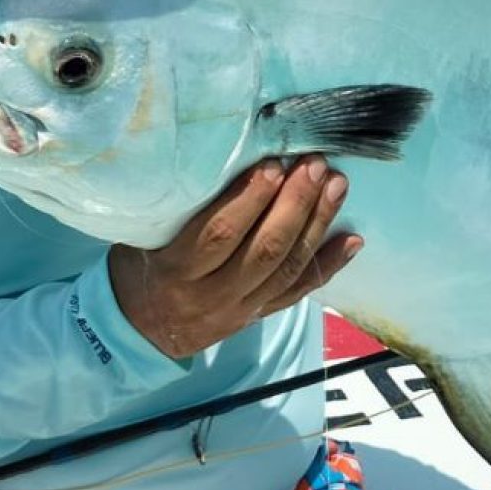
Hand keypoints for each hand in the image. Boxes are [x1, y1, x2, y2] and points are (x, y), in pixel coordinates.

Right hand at [107, 156, 360, 358]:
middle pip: (262, 249)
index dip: (249, 199)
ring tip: (335, 185)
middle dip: (294, 204)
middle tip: (313, 165)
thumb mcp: (142, 238)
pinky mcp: (258, 317)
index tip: (272, 164)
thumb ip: (175, 210)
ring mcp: (240, 309)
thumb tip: (211, 158)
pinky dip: (328, 265)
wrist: (140, 330)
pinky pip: (298, 292)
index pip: (219, 234)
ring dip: (316, 224)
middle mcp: (212, 295)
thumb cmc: (138, 267)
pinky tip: (352, 239)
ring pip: (286, 268)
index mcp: (176, 271)